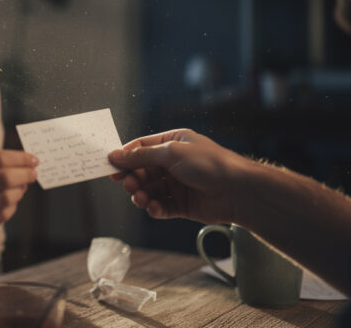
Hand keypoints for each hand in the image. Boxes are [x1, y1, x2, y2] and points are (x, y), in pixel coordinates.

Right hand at [0, 150, 37, 248]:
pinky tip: (11, 203)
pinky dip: (11, 208)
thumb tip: (24, 164)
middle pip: (2, 178)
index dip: (19, 158)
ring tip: (22, 189)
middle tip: (33, 174)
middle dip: (24, 175)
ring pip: (4, 198)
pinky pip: (0, 216)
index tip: (33, 159)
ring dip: (19, 192)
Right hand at [108, 129, 253, 223]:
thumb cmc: (210, 164)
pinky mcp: (182, 204)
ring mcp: (178, 184)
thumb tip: (116, 155)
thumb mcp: (171, 153)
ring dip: (142, 195)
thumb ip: (142, 155)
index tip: (111, 167)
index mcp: (173, 143)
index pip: (141, 148)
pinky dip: (155, 208)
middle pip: (143, 170)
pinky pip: (161, 206)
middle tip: (128, 185)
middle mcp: (174, 163)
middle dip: (133, 178)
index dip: (126, 157)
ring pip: (150, 190)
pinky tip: (155, 208)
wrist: (239, 191)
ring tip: (141, 199)